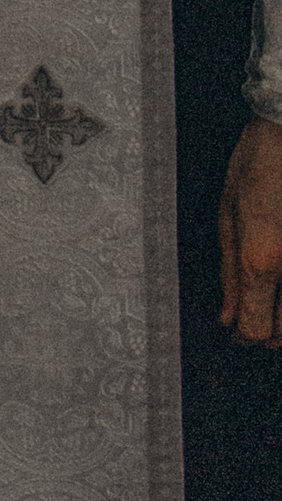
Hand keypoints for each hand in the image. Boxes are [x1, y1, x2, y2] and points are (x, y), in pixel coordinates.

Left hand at [217, 120, 281, 344]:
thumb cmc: (259, 162)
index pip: (256, 329)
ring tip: (273, 301)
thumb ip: (229, 272)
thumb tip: (227, 315)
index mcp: (261, 259)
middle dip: (270, 335)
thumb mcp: (228, 214)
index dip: (245, 337)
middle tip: (257, 320)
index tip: (238, 331)